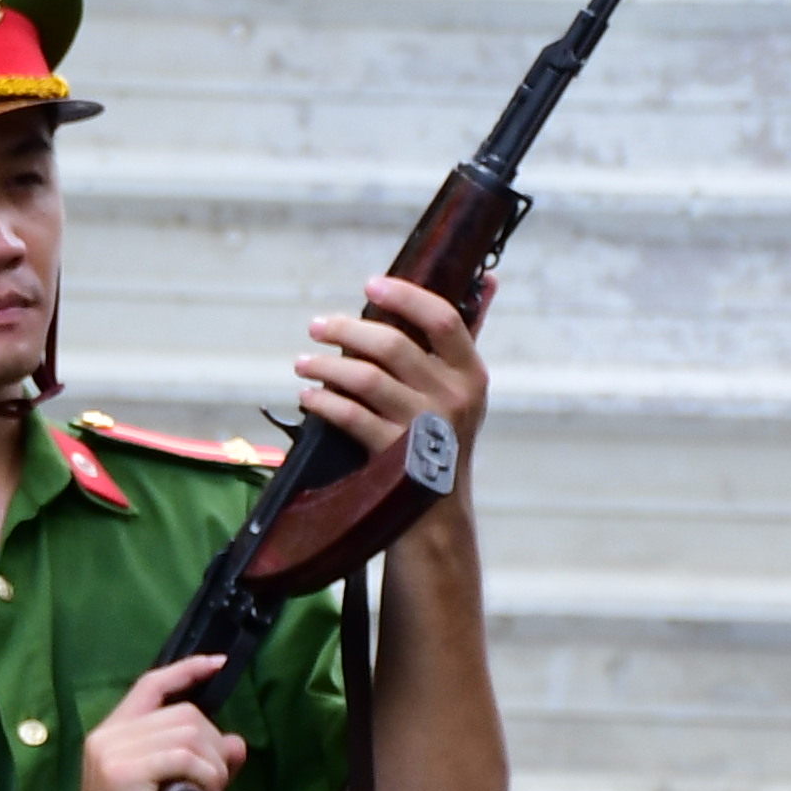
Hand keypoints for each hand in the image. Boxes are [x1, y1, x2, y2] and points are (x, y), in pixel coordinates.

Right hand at [59, 653, 245, 790]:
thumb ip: (203, 765)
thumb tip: (237, 742)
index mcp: (114, 734)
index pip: (152, 684)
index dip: (188, 670)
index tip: (220, 663)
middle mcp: (108, 734)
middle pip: (187, 714)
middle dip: (216, 748)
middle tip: (216, 787)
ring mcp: (112, 751)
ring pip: (190, 735)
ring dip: (214, 769)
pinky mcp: (122, 772)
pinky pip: (185, 759)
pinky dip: (207, 780)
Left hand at [297, 273, 486, 498]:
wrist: (439, 511)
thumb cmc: (445, 435)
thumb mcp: (464, 387)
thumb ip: (466, 335)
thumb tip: (486, 278)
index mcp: (471, 374)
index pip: (443, 319)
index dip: (405, 296)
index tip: (371, 285)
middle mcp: (453, 398)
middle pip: (392, 345)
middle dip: (346, 330)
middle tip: (318, 326)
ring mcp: (424, 427)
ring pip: (365, 378)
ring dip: (325, 366)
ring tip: (303, 362)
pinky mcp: (394, 455)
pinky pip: (350, 416)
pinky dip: (323, 402)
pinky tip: (308, 396)